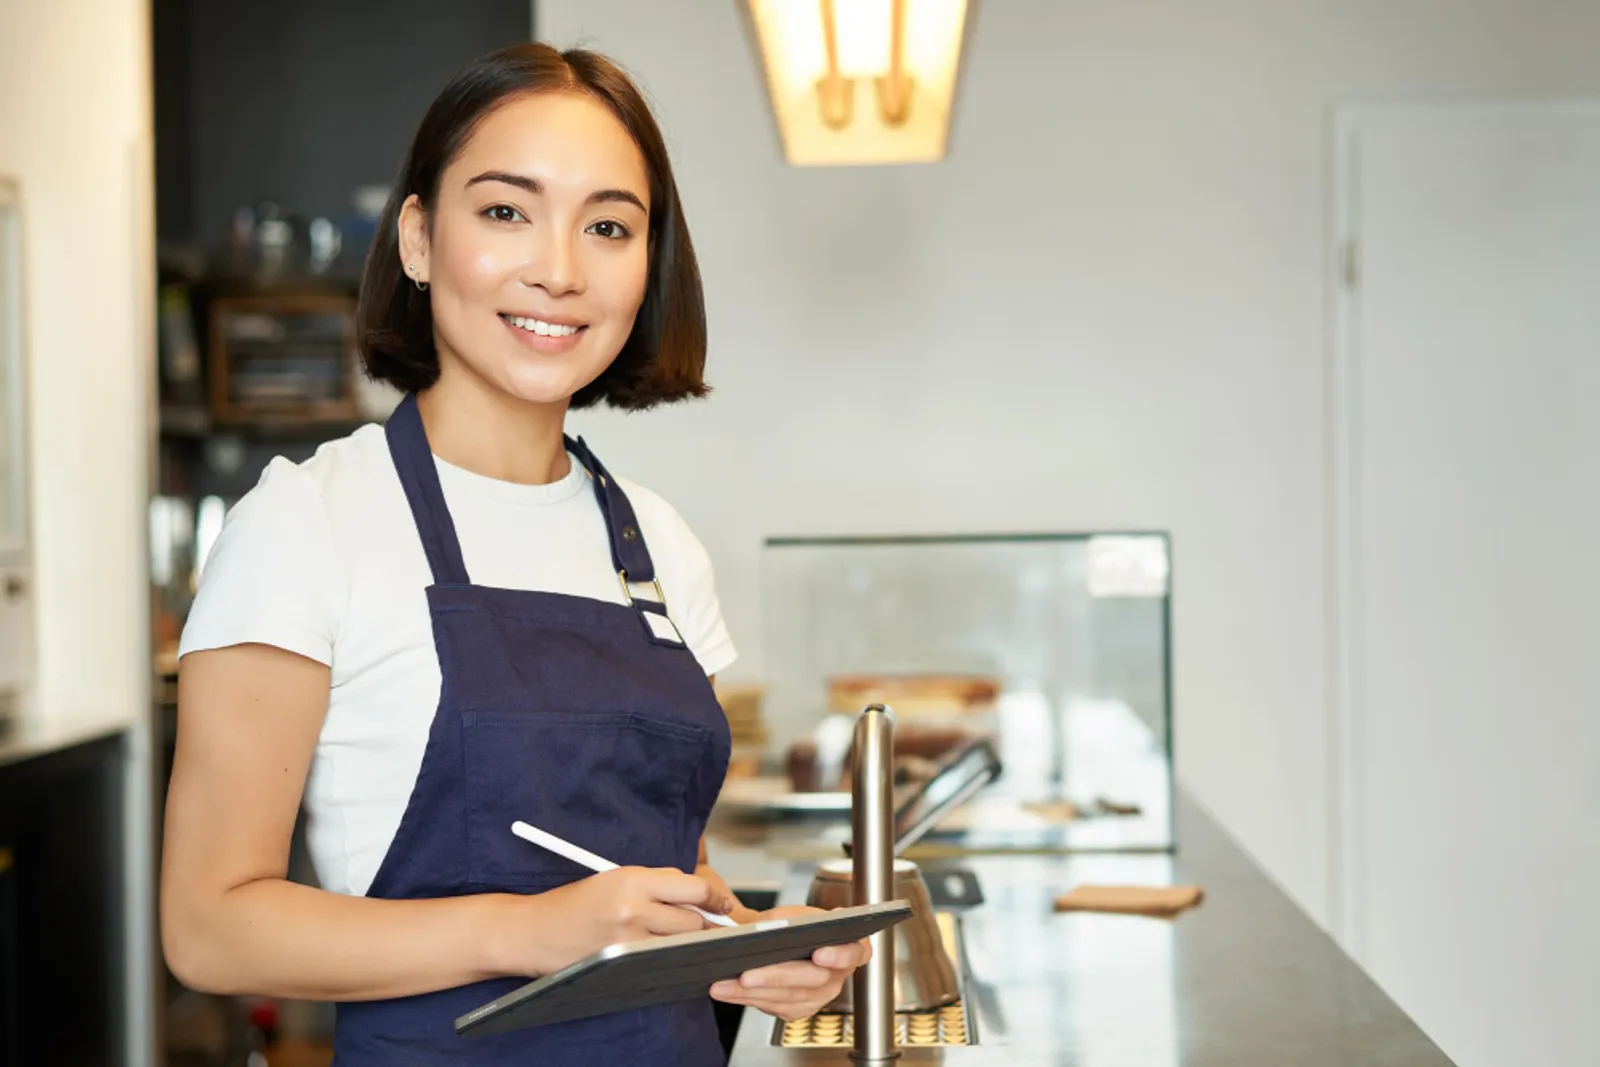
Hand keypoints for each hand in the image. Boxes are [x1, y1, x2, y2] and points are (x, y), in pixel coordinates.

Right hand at [495, 867, 735, 976]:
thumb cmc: (575, 902)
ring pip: (680, 943)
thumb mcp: (614, 878)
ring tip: (677, 937)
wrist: (534, 931)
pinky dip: (667, 956)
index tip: (722, 903)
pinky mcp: (621, 962)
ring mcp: (627, 939)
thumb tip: (697, 893)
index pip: (693, 888)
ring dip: (685, 941)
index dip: (714, 898)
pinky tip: (662, 952)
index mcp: (632, 878)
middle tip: (704, 924)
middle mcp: (633, 907)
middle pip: (694, 920)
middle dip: (703, 923)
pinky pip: (660, 960)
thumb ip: (656, 883)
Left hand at [709, 906, 873, 1020]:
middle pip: (811, 979)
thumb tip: (764, 929)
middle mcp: (837, 976)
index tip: (820, 953)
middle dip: (776, 977)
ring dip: (751, 993)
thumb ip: (786, 920)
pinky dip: (747, 999)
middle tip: (747, 975)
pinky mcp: (798, 1010)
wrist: (786, 941)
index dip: (839, 955)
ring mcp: (819, 997)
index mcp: (849, 947)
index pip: (855, 953)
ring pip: (787, 998)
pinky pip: (773, 1007)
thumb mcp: (795, 913)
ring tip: (723, 984)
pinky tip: (727, 991)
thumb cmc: (796, 925)